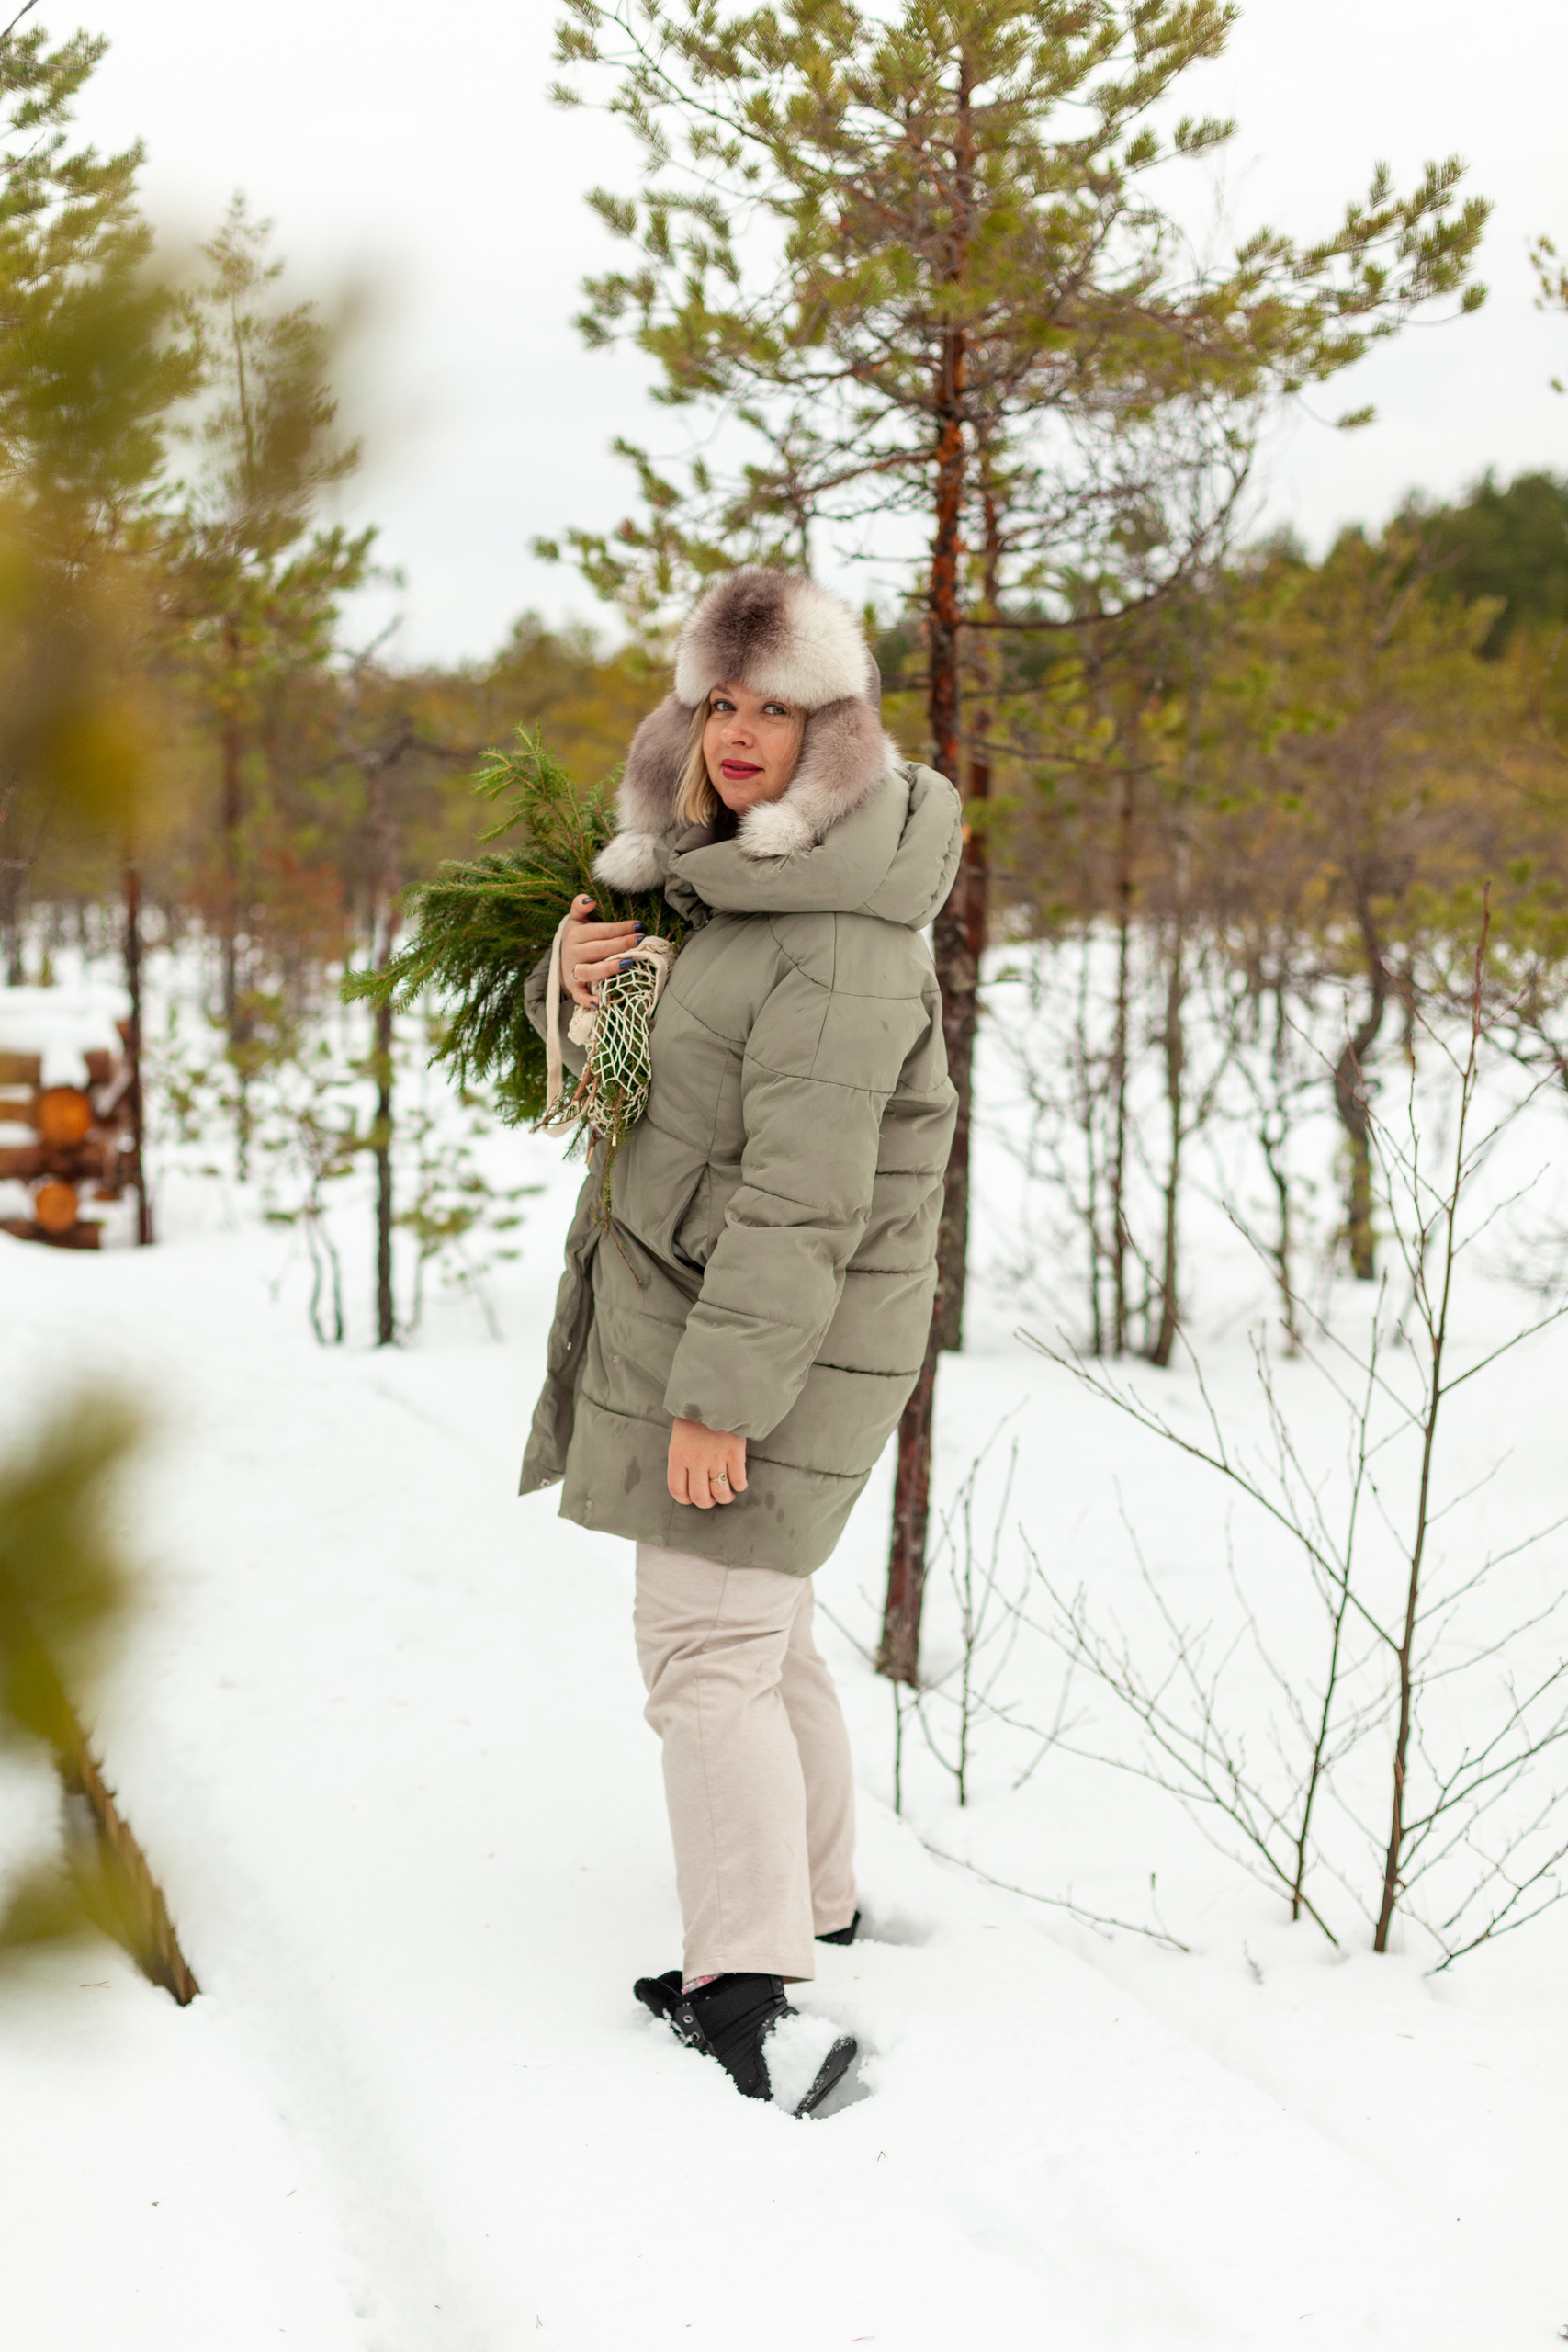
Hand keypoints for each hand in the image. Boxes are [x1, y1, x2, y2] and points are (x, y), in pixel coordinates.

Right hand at [561, 892, 643, 1010]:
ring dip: (608, 968)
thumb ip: (580, 906)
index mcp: (574, 934)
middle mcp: (572, 954)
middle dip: (621, 945)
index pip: (601, 931)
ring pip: (589, 971)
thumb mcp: (577, 920)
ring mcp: (572, 972)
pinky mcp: (574, 989)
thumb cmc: (579, 938)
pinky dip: (587, 1000)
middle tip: (641, 941)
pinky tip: (600, 1002)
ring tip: (628, 964)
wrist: (564, 961)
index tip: (639, 926)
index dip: (620, 928)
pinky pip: (579, 996)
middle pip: (599, 949)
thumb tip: (589, 899)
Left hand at [667, 1417, 747, 1508]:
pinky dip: (740, 1485)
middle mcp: (696, 1461)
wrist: (715, 1395)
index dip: (686, 1499)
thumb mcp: (680, 1436)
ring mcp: (716, 1458)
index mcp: (678, 1456)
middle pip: (700, 1497)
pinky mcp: (735, 1453)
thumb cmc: (695, 1415)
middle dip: (707, 1502)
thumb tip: (689, 1481)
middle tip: (712, 1497)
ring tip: (727, 1493)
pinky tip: (739, 1481)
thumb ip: (682, 1458)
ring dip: (725, 1497)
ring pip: (721, 1493)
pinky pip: (739, 1480)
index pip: (678, 1490)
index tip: (691, 1498)